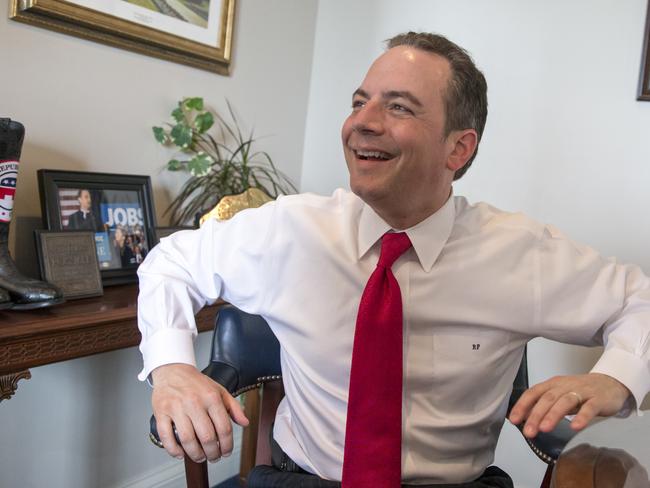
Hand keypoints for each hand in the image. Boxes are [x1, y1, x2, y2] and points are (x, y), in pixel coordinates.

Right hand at [151, 363, 248, 461]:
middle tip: (213, 457)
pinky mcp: (161, 412)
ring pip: (187, 440)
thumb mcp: (220, 390)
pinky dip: (173, 450)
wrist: (173, 370)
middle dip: (212, 453)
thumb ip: (234, 407)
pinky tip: (180, 453)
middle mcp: (194, 402)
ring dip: (195, 454)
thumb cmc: (196, 383)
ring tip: (199, 457)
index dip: (227, 445)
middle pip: (207, 437)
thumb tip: (245, 422)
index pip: (224, 428)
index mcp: (211, 397)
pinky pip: (166, 436)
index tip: (226, 452)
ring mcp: (176, 408)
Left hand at [509, 373, 629, 437]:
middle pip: (547, 399)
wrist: (610, 382)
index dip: (522, 405)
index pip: (533, 392)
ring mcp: (582, 392)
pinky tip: (575, 427)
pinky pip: (589, 408)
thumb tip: (524, 417)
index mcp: (553, 384)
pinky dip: (582, 417)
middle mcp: (565, 386)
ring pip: (565, 402)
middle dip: (536, 415)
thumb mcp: (559, 395)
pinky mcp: (598, 399)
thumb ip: (544, 404)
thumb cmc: (581, 391)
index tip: (514, 420)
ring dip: (553, 415)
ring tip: (545, 429)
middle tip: (528, 431)